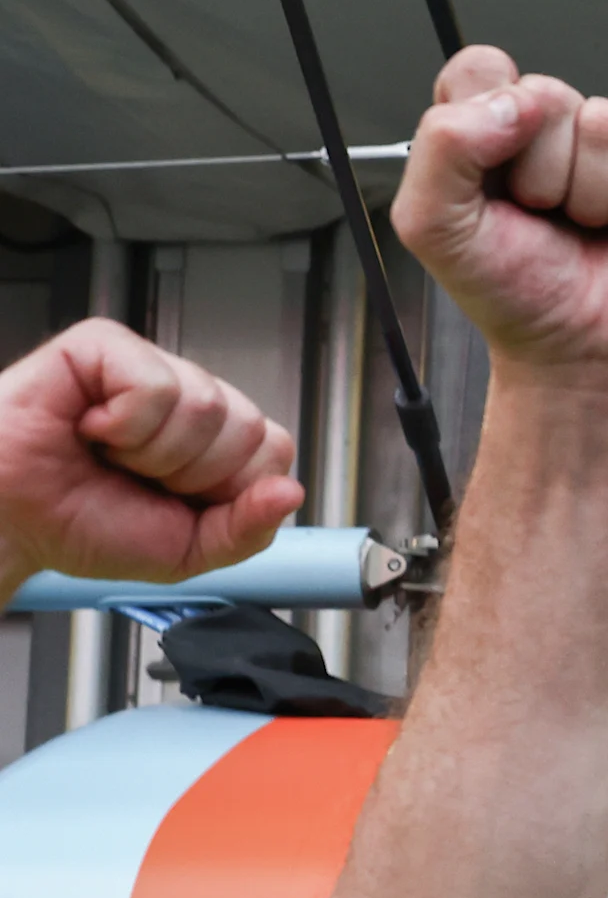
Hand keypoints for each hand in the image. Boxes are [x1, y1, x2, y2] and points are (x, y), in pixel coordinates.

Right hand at [0, 319, 301, 589]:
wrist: (4, 523)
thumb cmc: (77, 524)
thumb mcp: (182, 551)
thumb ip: (245, 531)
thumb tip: (289, 492)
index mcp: (212, 439)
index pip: (273, 451)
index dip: (226, 490)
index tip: (174, 501)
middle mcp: (188, 397)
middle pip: (247, 428)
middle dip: (190, 475)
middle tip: (134, 478)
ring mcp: (148, 367)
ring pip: (208, 405)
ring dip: (152, 452)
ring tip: (107, 453)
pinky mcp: (104, 346)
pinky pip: (155, 385)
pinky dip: (123, 424)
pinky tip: (90, 428)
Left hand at [387, 47, 607, 388]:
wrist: (581, 356)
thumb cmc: (511, 296)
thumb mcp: (433, 226)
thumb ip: (444, 147)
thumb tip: (516, 103)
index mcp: (491, 134)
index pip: (485, 68)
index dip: (489, 109)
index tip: (490, 168)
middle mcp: (555, 135)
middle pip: (550, 92)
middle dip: (542, 169)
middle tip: (542, 216)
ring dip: (594, 195)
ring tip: (587, 231)